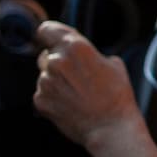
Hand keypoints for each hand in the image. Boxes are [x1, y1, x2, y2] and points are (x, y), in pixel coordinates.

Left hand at [33, 21, 143, 148]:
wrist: (110, 127)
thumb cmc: (116, 96)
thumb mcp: (114, 64)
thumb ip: (92, 53)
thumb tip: (84, 54)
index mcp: (75, 46)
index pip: (46, 29)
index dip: (50, 35)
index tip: (51, 40)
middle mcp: (56, 61)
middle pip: (46, 54)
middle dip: (58, 63)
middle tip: (76, 77)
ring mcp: (45, 81)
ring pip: (44, 75)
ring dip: (56, 80)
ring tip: (76, 93)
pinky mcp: (40, 99)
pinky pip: (42, 92)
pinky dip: (53, 97)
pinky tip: (70, 104)